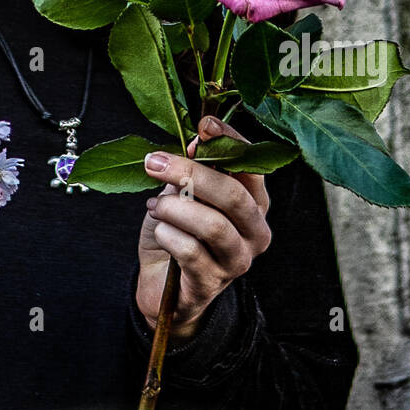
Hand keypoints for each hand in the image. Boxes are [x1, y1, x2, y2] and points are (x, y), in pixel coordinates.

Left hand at [135, 115, 271, 339]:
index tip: (204, 125)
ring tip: (154, 205)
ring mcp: (237, 261)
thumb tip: (196, 142)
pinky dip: (168, 234)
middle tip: (155, 163)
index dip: (230, 142)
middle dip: (191, 173)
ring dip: (175, 208)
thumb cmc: (177, 232)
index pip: (252, 167)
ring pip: (213, 225)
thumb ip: (193, 170)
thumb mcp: (183, 194)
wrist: (160, 285)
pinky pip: (190, 252)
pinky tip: (159, 230)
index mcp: (254, 204)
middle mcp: (255, 232)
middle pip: (232, 195)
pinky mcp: (211, 283)